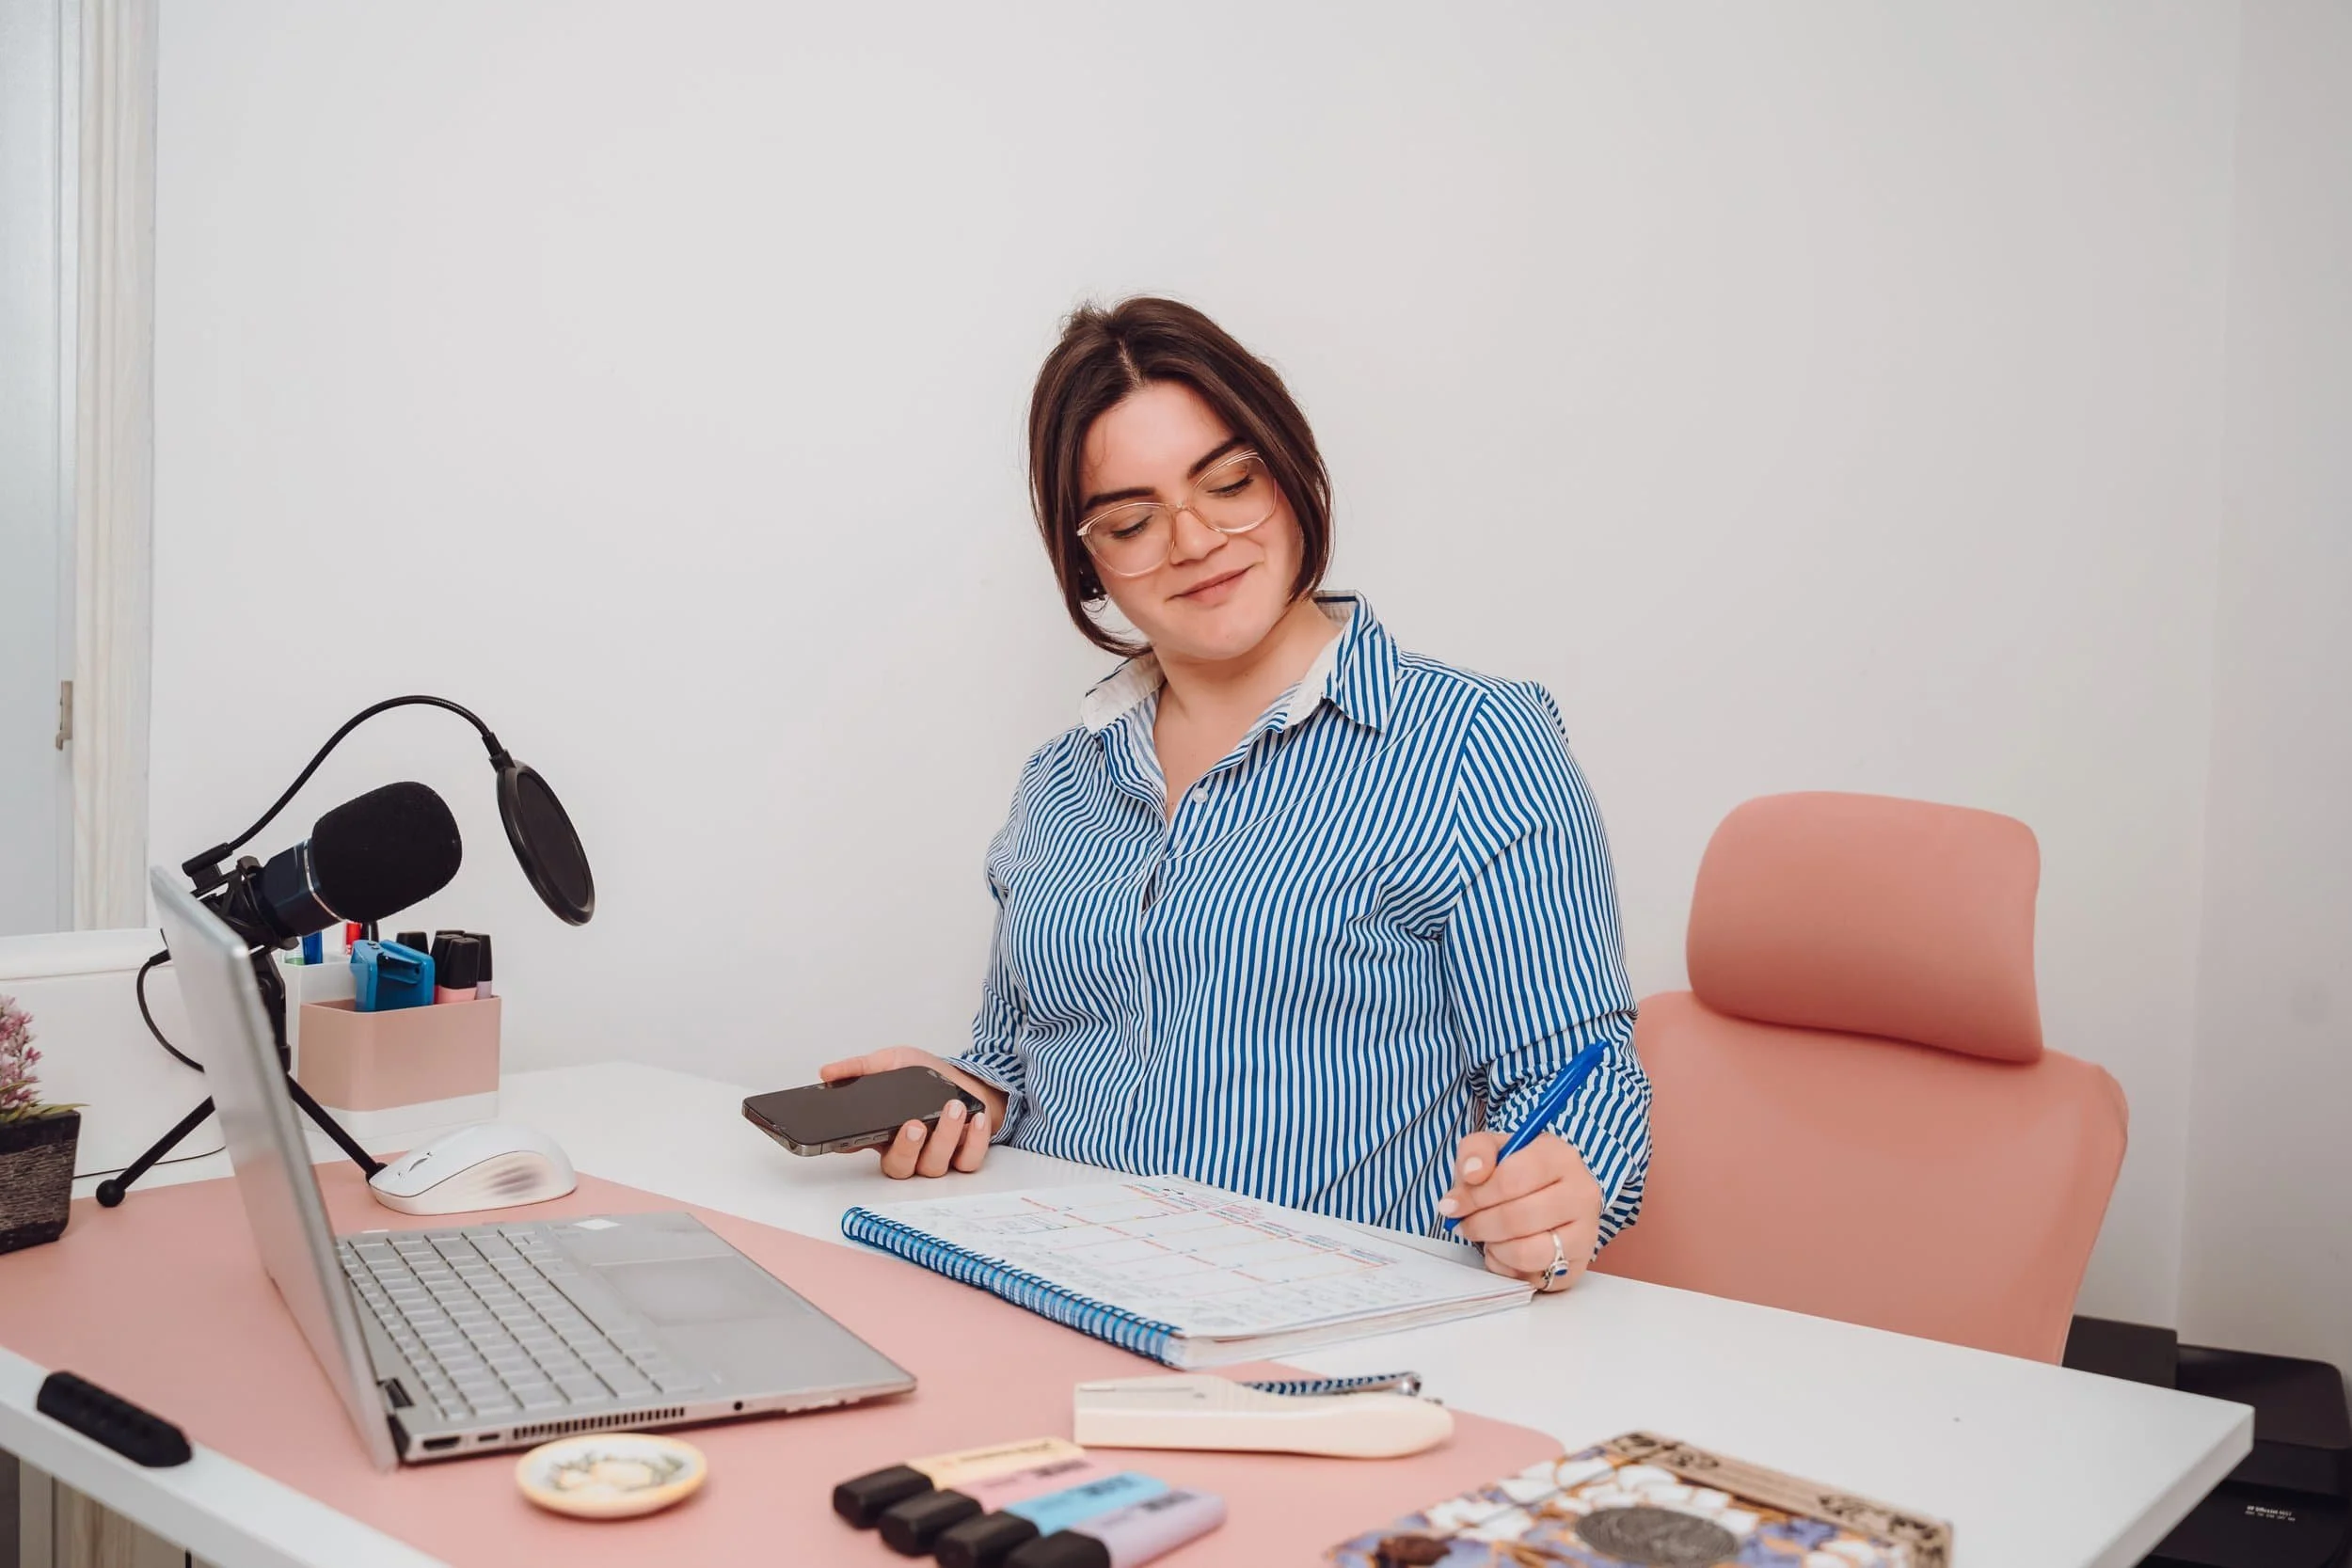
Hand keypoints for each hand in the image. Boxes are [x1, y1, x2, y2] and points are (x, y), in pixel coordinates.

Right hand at [816, 1047, 1006, 1179]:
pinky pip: (968, 1161)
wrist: (968, 1081)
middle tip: (914, 1125)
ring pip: (934, 1165)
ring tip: (953, 1109)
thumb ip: (861, 1067)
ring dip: (945, 1136)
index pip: (861, 1147)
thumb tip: (827, 1071)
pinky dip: (975, 1142)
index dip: (854, 1146)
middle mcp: (909, 1150)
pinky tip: (976, 1120)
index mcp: (885, 1132)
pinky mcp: (965, 1156)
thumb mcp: (893, 1062)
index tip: (852, 1139)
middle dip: (906, 1148)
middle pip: (899, 1166)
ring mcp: (937, 1156)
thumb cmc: (930, 1077)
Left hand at [1436, 1130, 1602, 1292]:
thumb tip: (1471, 1174)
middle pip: (1518, 1218)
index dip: (1476, 1195)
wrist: (1552, 1192)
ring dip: (1494, 1247)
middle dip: (1480, 1224)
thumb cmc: (1519, 1171)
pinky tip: (1503, 1251)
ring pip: (1528, 1251)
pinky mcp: (1578, 1265)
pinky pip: (1534, 1276)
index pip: (1513, 1178)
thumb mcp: (1495, 1149)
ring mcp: (1586, 1232)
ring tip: (1486, 1237)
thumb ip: (1476, 1152)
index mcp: (1561, 1157)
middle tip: (1465, 1224)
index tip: (1454, 1203)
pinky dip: (1508, 1268)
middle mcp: (1581, 1194)